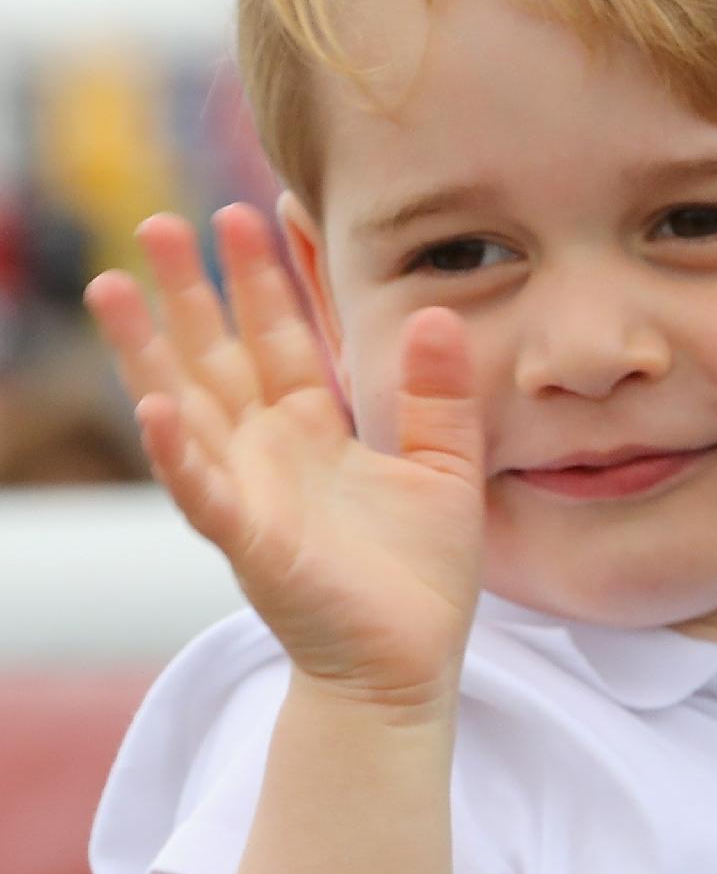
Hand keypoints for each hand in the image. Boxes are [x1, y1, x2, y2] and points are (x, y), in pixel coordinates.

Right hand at [85, 206, 483, 709]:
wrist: (410, 663)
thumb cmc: (420, 574)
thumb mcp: (447, 469)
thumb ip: (439, 395)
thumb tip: (434, 311)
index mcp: (315, 427)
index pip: (285, 335)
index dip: (268, 278)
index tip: (255, 210)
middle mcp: (270, 450)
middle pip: (219, 353)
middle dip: (191, 291)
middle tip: (161, 222)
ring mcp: (250, 493)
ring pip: (187, 407)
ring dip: (148, 351)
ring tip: (111, 287)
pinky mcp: (250, 543)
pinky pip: (204, 494)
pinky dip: (177, 455)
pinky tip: (153, 410)